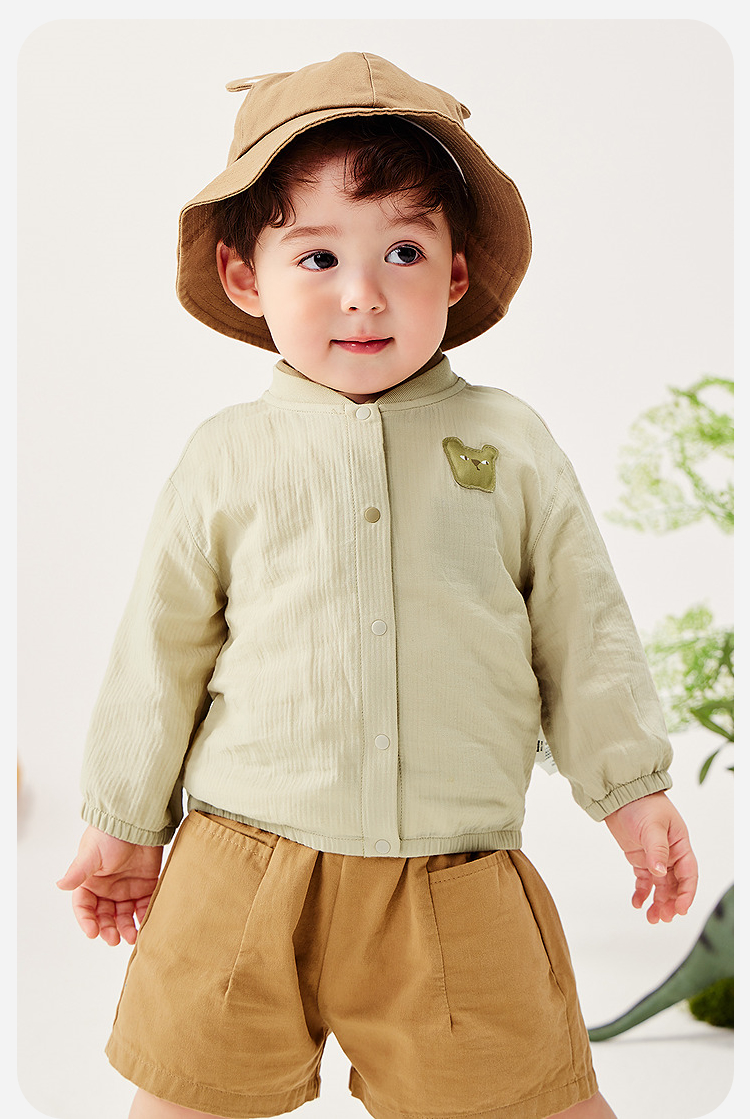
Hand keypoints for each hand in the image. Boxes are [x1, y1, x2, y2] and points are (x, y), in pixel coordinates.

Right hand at [57, 826, 163, 945]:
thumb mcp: (91, 854)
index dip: (87, 921)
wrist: (137, 821)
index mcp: (90, 883)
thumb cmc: (110, 835)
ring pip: (124, 915)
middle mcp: (107, 889)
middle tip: (114, 939)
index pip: (84, 907)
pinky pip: (144, 905)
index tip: (93, 932)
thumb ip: (78, 872)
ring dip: (126, 927)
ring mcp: (127, 888)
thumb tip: (60, 885)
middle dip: (108, 929)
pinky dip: (144, 915)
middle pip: (105, 916)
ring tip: (131, 937)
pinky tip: (145, 921)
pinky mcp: (145, 885)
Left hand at [604, 791, 698, 923]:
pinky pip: (644, 880)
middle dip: (671, 903)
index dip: (686, 894)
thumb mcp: (652, 826)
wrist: (620, 794)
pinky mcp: (640, 858)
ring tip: (651, 917)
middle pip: (675, 885)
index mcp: (680, 845)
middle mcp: (670, 854)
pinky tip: (637, 903)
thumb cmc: (642, 804)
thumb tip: (660, 872)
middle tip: (662, 918)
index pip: (688, 874)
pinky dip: (642, 893)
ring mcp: (655, 857)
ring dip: (658, 902)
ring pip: (660, 886)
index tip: (680, 909)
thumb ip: (657, 849)